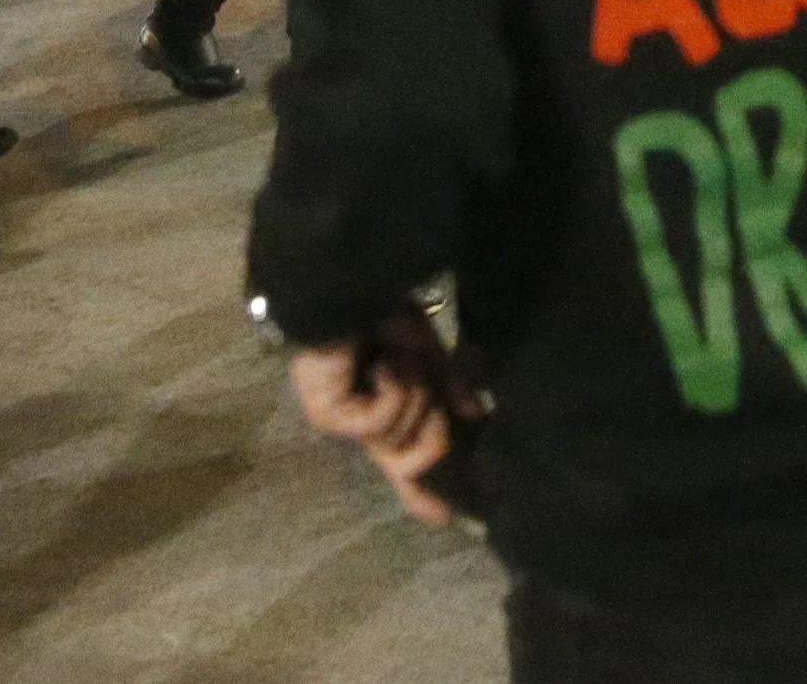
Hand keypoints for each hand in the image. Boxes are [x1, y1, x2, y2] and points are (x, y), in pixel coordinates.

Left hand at [291, 305, 478, 527]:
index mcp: (384, 408)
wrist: (349, 290)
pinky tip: (382, 364)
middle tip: (430, 394)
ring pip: (401, 439)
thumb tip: (475, 418)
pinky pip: (382, 422)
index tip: (445, 516)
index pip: (403, 458)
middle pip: (407, 463)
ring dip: (413, 396)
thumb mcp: (429, 355)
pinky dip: (394, 390)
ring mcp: (345, 421)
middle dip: (433, 436)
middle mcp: (363, 422)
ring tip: (397, 361)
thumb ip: (450, 389)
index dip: (422, 488)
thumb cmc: (383, 313)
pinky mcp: (331, 415)